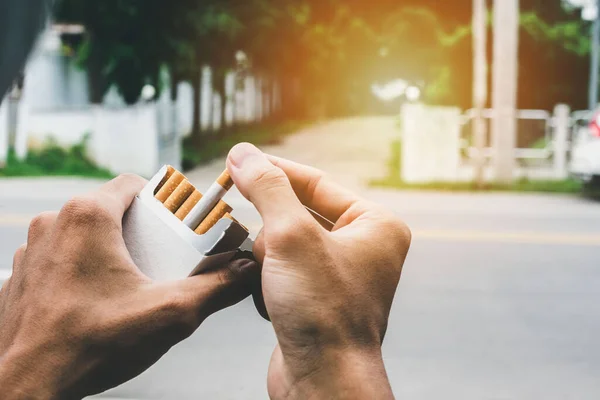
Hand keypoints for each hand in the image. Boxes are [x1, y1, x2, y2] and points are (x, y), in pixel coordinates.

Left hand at [0, 174, 257, 399]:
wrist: (26, 387)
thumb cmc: (90, 346)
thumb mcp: (169, 314)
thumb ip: (217, 288)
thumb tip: (246, 271)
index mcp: (88, 216)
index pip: (136, 184)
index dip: (164, 200)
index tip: (179, 222)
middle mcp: (55, 223)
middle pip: (112, 208)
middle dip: (143, 228)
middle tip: (165, 255)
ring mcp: (34, 248)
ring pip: (86, 232)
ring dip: (113, 246)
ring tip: (136, 278)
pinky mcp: (25, 274)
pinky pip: (64, 256)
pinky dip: (86, 266)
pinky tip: (101, 297)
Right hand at [227, 144, 410, 399]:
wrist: (323, 381)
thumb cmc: (322, 312)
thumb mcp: (291, 236)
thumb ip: (267, 188)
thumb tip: (244, 154)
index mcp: (375, 225)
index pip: (316, 183)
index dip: (274, 172)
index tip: (238, 162)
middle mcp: (363, 247)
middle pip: (297, 214)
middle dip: (271, 230)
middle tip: (252, 234)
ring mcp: (340, 275)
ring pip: (284, 244)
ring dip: (267, 258)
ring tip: (270, 280)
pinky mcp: (318, 299)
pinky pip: (282, 271)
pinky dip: (268, 280)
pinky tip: (270, 301)